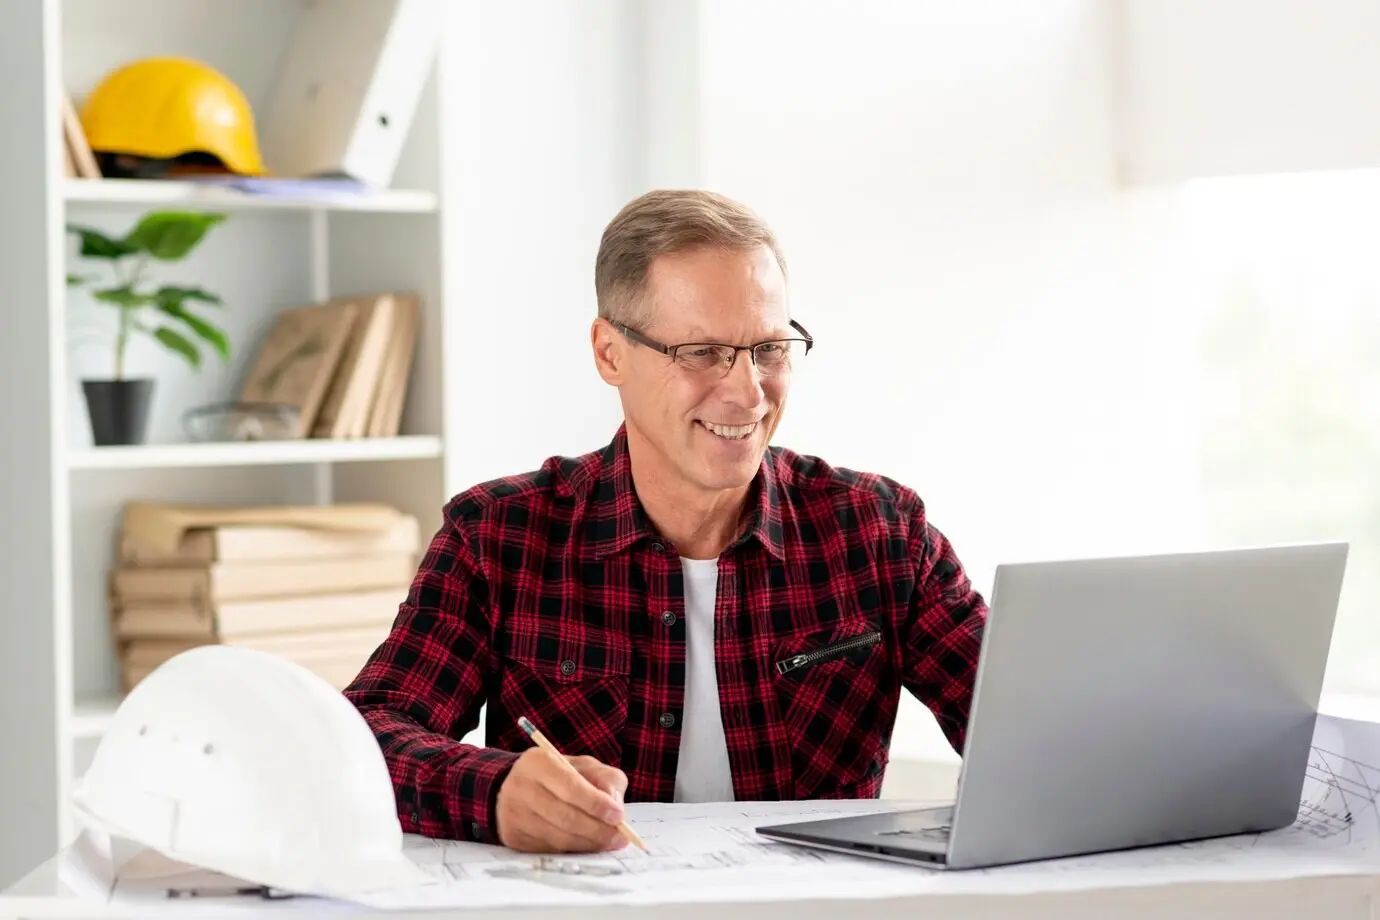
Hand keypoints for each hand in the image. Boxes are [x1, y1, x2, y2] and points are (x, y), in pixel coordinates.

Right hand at [495, 747, 629, 852]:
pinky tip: (586, 845)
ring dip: (588, 843)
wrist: (517, 787)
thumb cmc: (558, 776)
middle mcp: (521, 787)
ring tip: (608, 842)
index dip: (597, 804)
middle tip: (619, 837)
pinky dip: (573, 850)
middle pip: (565, 816)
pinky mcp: (513, 836)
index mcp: (539, 763)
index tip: (618, 816)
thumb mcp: (583, 766)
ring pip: (558, 837)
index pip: (571, 787)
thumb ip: (604, 778)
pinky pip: (549, 849)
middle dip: (597, 830)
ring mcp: (514, 814)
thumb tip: (615, 805)